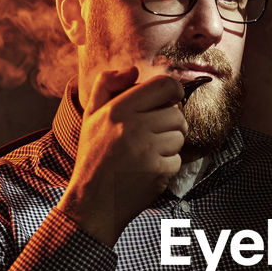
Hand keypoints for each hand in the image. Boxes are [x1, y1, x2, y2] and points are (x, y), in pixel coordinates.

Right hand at [58, 65, 185, 245]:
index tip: (171, 100)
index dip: (174, 91)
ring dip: (170, 146)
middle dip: (172, 124)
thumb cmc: (94, 157)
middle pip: (177, 114)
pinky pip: (178, 160)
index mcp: (118, 108)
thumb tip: (132, 69)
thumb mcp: (91, 116)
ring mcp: (147, 149)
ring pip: (180, 137)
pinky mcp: (157, 171)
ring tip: (148, 153)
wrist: (92, 202)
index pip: (164, 85)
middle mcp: (133, 126)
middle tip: (156, 135)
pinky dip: (167, 166)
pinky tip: (148, 170)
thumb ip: (106, 85)